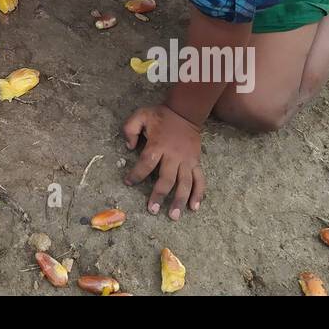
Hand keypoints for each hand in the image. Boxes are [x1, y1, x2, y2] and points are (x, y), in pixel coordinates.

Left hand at [123, 104, 205, 219]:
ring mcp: (187, 160)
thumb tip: (128, 147)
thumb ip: (130, 129)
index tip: (128, 182)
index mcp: (157, 145)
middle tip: (153, 210)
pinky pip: (199, 180)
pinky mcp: (196, 162)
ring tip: (174, 216)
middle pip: (166, 179)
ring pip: (184, 183)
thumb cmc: (161, 116)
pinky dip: (198, 194)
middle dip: (159, 195)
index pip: (145, 163)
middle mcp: (173, 155)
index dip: (136, 174)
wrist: (185, 112)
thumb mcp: (141, 115)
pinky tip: (194, 207)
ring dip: (179, 200)